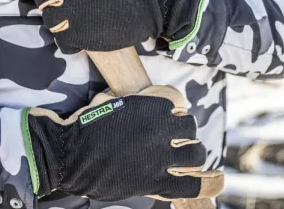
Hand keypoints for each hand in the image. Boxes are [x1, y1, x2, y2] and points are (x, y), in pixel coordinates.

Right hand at [24, 85, 223, 200]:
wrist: (68, 155)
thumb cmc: (86, 125)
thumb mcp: (114, 99)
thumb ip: (139, 101)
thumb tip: (154, 105)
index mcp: (151, 105)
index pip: (179, 102)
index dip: (175, 110)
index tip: (170, 115)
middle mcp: (160, 129)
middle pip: (189, 127)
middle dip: (184, 132)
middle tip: (174, 139)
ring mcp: (160, 156)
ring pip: (195, 153)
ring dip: (192, 154)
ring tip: (185, 158)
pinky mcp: (155, 182)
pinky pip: (192, 185)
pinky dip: (208, 184)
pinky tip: (216, 182)